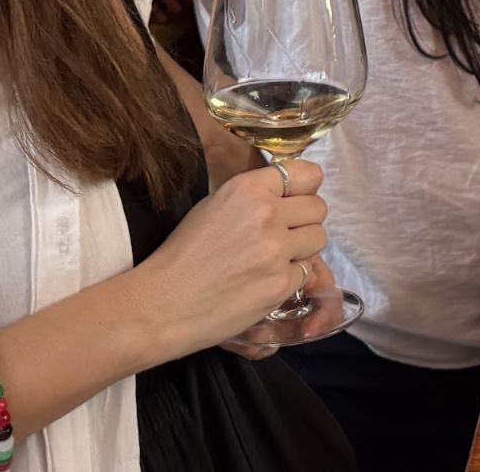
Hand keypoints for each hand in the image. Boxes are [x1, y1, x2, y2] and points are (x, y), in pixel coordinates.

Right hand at [133, 158, 329, 359]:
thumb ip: (255, 197)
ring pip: (319, 239)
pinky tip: (265, 282)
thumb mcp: (214, 206)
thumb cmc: (182, 255)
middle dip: (304, 221)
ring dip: (303, 249)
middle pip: (318, 208)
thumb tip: (289, 196)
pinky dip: (291, 278)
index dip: (304, 189)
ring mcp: (276, 250)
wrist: (161, 304)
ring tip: (275, 259)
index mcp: (248, 188)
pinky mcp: (279, 284)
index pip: (307, 174)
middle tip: (283, 236)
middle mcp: (267, 214)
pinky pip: (306, 272)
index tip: (296, 201)